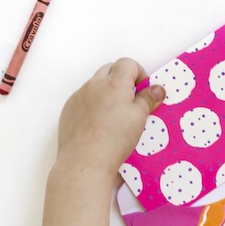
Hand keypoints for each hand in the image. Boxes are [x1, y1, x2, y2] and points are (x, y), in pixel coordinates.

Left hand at [55, 58, 165, 175]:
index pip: (127, 63)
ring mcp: (78, 96)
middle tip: (129, 101)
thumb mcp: (139, 119)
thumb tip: (156, 89)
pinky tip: (97, 124)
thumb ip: (148, 99)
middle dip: (121, 80)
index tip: (141, 92)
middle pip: (110, 69)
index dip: (138, 74)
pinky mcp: (68, 109)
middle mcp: (93, 85)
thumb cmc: (115, 140)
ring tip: (113, 116)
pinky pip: (83, 99)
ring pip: (95, 85)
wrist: (84, 161)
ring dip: (106, 92)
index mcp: (113, 83)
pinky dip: (92, 104)